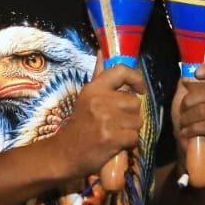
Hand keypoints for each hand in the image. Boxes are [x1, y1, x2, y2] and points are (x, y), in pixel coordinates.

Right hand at [51, 63, 144, 177]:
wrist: (64, 153)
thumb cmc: (79, 125)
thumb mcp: (86, 97)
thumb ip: (98, 76)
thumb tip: (103, 51)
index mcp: (94, 88)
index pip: (121, 71)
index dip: (136, 78)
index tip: (139, 90)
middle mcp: (100, 101)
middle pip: (135, 102)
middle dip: (130, 114)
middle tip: (117, 122)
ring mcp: (106, 120)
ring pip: (137, 121)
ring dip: (130, 129)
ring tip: (116, 133)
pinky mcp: (111, 138)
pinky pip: (134, 137)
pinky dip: (129, 143)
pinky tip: (116, 143)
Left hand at [171, 61, 204, 156]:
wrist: (188, 143)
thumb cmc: (187, 118)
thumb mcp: (182, 97)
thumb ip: (186, 83)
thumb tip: (188, 74)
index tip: (197, 74)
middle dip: (187, 103)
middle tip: (183, 113)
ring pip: (203, 110)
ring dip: (187, 119)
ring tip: (185, 125)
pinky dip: (191, 130)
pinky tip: (189, 133)